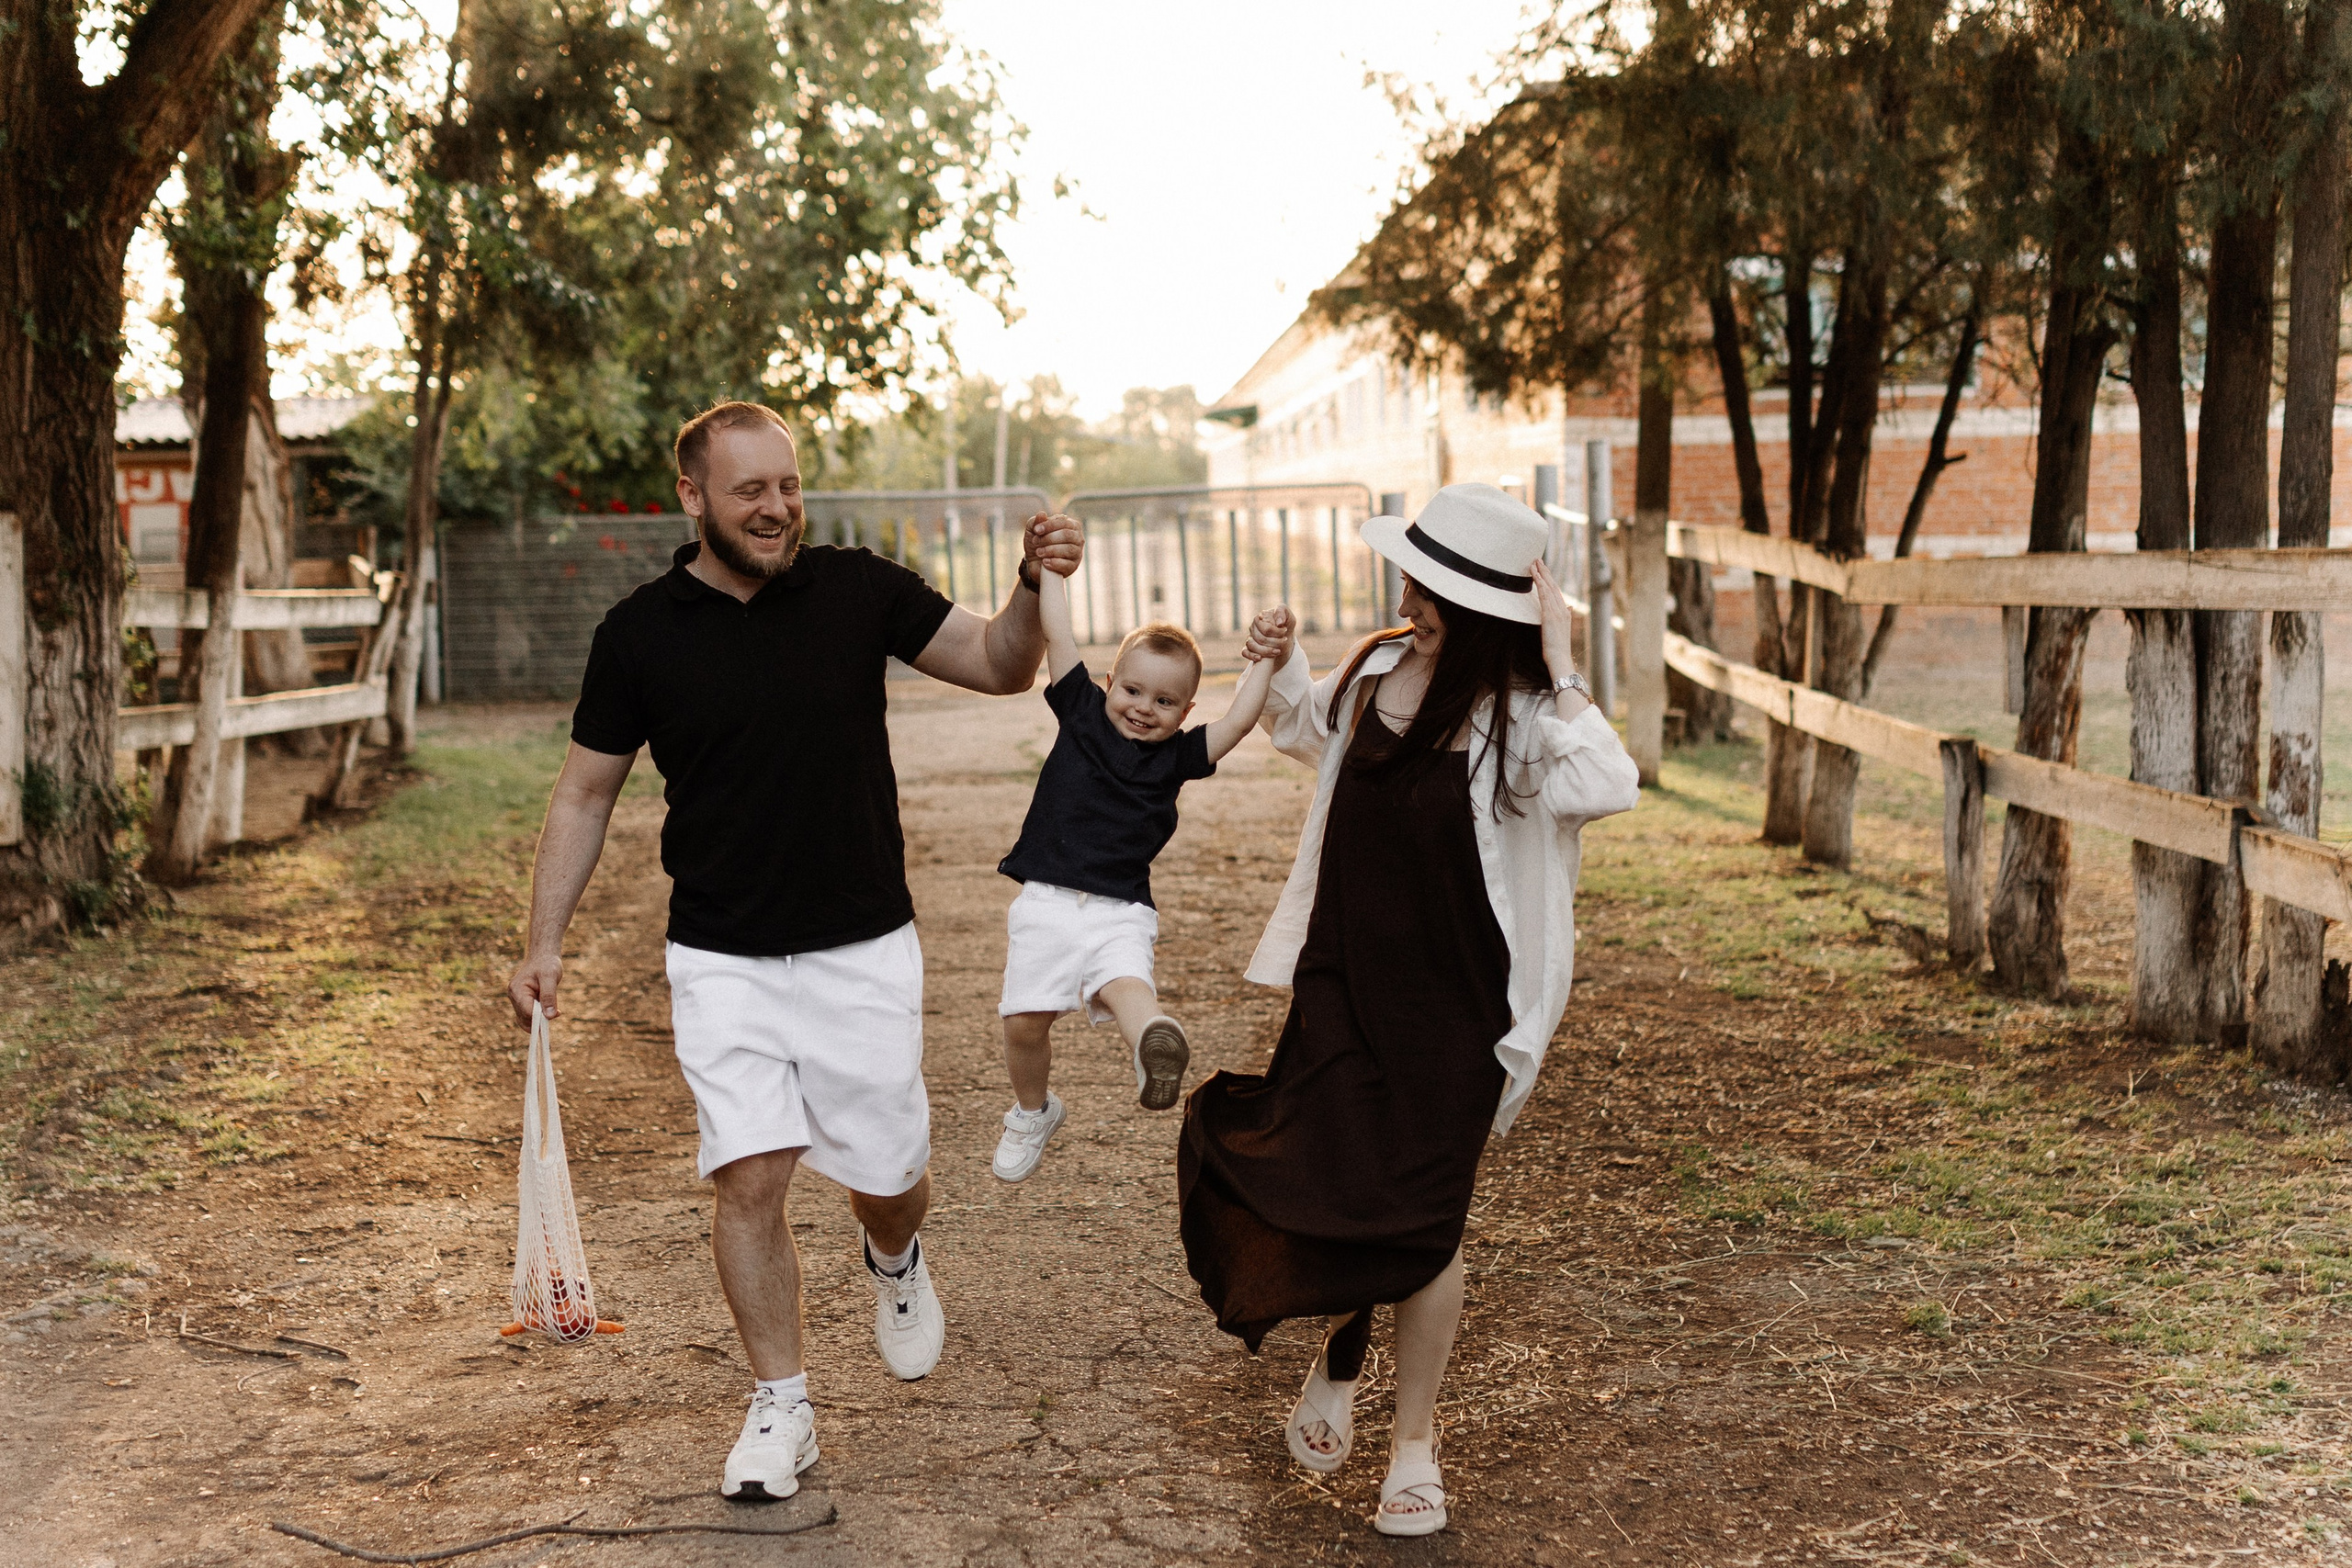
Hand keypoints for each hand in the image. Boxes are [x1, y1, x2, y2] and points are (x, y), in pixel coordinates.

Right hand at [509, 952, 561, 1028]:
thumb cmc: (547, 964)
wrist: (543, 957)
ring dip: (540, 1020)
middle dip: (540, 1019)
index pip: (526, 1011)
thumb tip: (550, 1016)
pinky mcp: (522, 1002)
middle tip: (557, 1013)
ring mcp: (517, 999)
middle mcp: (514, 996)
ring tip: (555, 1011)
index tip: (556, 1014)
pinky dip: (538, 1017)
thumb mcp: (550, 977)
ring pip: (525, 1019)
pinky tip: (550, 1010)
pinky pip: (528, 1015)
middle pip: (525, 1018)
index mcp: (517, 989)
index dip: (540, 1017)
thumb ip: (549, 996)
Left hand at [1023, 512, 1083, 583]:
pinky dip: (1054, 563)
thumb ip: (1036, 521)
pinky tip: (1045, 562)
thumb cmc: (1037, 543)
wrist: (1034, 563)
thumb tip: (1042, 514)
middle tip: (1036, 542)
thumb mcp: (1033, 530)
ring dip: (1050, 550)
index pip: (1064, 522)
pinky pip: (1066, 564)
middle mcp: (1077, 538)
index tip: (1036, 530)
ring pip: (1068, 549)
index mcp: (1071, 525)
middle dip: (1048, 538)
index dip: (1049, 525)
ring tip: (1039, 552)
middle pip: (1067, 535)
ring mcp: (1077, 553)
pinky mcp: (1073, 567)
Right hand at [1242, 606, 1291, 662]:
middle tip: (1284, 641)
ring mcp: (1250, 637)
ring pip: (1251, 645)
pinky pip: (1244, 652)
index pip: (1266, 628)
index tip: (1285, 631)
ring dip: (1265, 651)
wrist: (1283, 636)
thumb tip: (1279, 623)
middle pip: (1260, 638)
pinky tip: (1260, 658)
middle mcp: (1252, 627)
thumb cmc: (1285, 625)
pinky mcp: (1248, 647)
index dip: (1277, 632)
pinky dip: (1251, 656)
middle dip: (1275, 643)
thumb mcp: (1288, 616)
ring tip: (1278, 651)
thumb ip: (1282, 613)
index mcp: (1260, 618)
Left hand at [1529, 560, 1578, 681]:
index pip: (1555, 591)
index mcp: (1564, 612)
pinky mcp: (1550, 616)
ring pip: (1548, 588)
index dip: (1549, 579)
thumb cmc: (1557, 648)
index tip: (1542, 568)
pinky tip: (1535, 577)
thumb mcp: (1559, 630)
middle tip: (1537, 559)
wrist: (1560, 659)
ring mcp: (1557, 612)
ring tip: (1534, 563)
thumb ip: (1561, 618)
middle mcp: (1562, 609)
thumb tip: (1567, 607)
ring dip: (1540, 574)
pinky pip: (1544, 597)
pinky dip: (1540, 585)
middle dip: (1545, 571)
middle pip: (1553, 585)